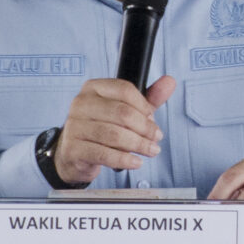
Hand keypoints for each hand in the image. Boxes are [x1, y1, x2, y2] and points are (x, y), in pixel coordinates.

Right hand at [54, 76, 178, 186]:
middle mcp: (81, 103)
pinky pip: (103, 154)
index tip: (153, 119)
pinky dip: (124, 160)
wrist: (76, 153)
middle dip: (145, 128)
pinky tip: (136, 162)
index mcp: (94, 87)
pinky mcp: (73, 148)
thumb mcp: (126, 110)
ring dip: (138, 145)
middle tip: (156, 138)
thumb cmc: (103, 127)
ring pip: (113, 134)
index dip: (144, 106)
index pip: (124, 89)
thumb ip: (149, 98)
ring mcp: (74, 126)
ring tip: (151, 151)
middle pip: (122, 112)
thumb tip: (170, 81)